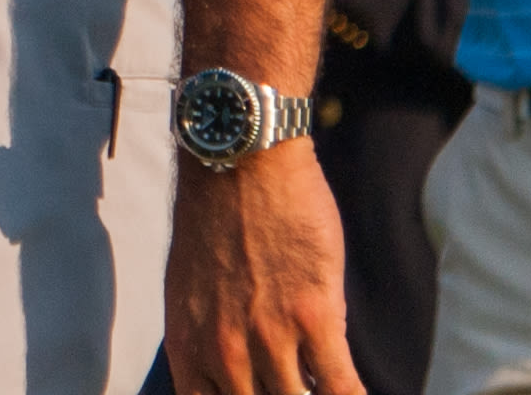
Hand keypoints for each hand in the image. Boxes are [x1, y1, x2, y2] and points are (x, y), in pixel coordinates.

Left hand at [162, 148, 362, 394]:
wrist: (238, 159)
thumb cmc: (217, 216)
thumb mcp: (192, 288)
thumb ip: (210, 337)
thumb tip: (241, 372)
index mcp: (189, 346)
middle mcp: (224, 351)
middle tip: (299, 387)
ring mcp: (269, 337)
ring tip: (328, 386)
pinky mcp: (314, 316)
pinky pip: (341, 386)